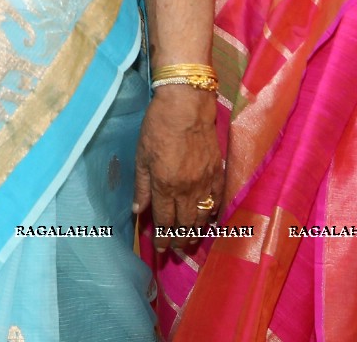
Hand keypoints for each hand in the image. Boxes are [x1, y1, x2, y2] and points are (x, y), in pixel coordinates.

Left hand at [134, 85, 222, 250]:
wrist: (187, 105)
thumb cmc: (158, 126)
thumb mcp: (141, 155)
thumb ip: (141, 186)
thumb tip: (137, 211)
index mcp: (164, 185)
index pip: (164, 221)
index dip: (162, 238)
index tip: (160, 249)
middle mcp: (187, 189)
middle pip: (185, 224)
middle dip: (179, 241)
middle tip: (175, 250)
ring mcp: (205, 182)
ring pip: (202, 217)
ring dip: (196, 232)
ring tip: (191, 242)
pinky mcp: (218, 172)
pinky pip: (217, 200)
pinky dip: (213, 213)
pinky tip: (209, 220)